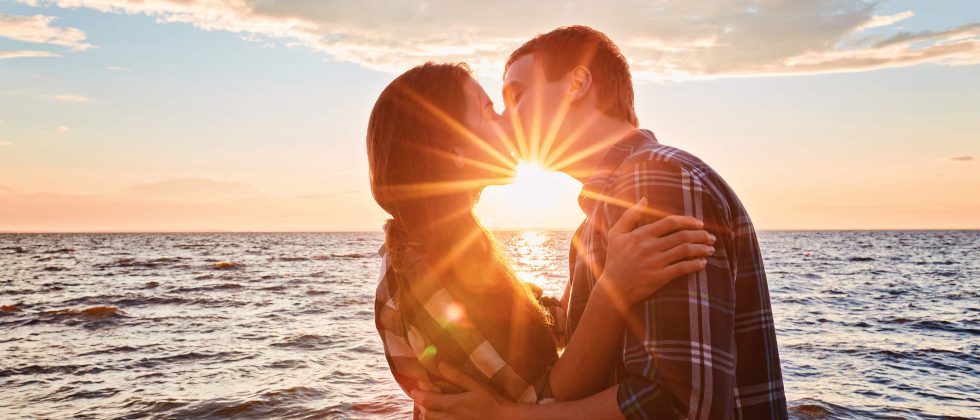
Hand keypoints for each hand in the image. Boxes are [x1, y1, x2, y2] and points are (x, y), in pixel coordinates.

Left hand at [411, 363, 517, 419]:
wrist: (505, 419)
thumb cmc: (493, 401)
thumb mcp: (476, 385)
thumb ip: (457, 376)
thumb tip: (440, 365)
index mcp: (453, 405)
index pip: (427, 401)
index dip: (418, 394)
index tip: (414, 389)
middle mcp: (451, 418)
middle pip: (427, 413)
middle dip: (421, 404)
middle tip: (420, 397)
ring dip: (427, 415)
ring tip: (428, 407)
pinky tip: (440, 416)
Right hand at [601, 198, 715, 306]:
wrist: (612, 289)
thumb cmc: (615, 260)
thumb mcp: (616, 234)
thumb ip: (630, 215)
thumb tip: (644, 199)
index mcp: (641, 234)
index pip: (671, 222)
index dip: (688, 221)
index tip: (700, 223)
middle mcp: (649, 246)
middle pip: (682, 236)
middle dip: (701, 235)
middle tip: (711, 237)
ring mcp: (655, 262)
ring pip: (685, 251)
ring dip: (702, 249)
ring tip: (711, 249)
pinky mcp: (659, 277)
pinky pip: (682, 268)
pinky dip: (695, 264)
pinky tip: (702, 263)